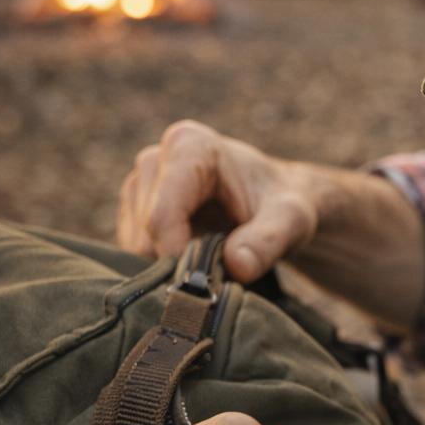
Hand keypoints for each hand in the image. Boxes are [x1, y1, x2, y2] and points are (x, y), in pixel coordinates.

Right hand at [117, 120, 325, 283]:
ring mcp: (140, 186)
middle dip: (179, 261)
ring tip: (214, 257)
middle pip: (145, 234)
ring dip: (171, 265)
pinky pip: (133, 253)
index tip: (208, 278)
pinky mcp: (134, 211)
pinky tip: (196, 257)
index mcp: (190, 146)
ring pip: (135, 248)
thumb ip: (268, 241)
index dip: (180, 253)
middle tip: (220, 270)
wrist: (277, 202)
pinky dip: (162, 266)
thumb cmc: (282, 203)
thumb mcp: (291, 220)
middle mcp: (155, 160)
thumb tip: (237, 265)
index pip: (162, 214)